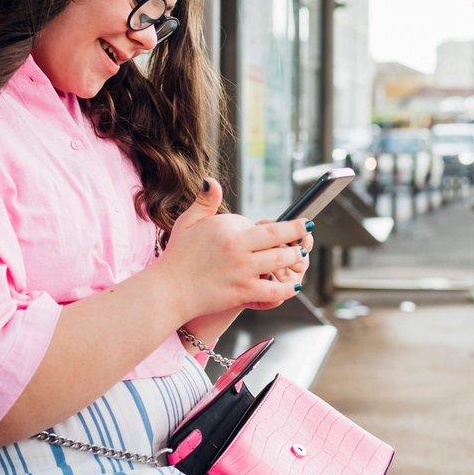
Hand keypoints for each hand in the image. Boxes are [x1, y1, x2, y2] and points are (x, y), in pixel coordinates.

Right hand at [152, 178, 311, 322]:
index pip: (269, 225)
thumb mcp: (188, 222)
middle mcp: (238, 249)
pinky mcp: (242, 293)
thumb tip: (212, 181)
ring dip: (295, 260)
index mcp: (229, 229)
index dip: (288, 226)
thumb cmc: (178, 255)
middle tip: (305, 238)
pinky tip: (292, 285)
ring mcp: (242, 272)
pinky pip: (274, 292)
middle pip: (281, 240)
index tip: (300, 224)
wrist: (168, 290)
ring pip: (281, 263)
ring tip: (299, 257)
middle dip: (298, 238)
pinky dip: (287, 289)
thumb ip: (205, 201)